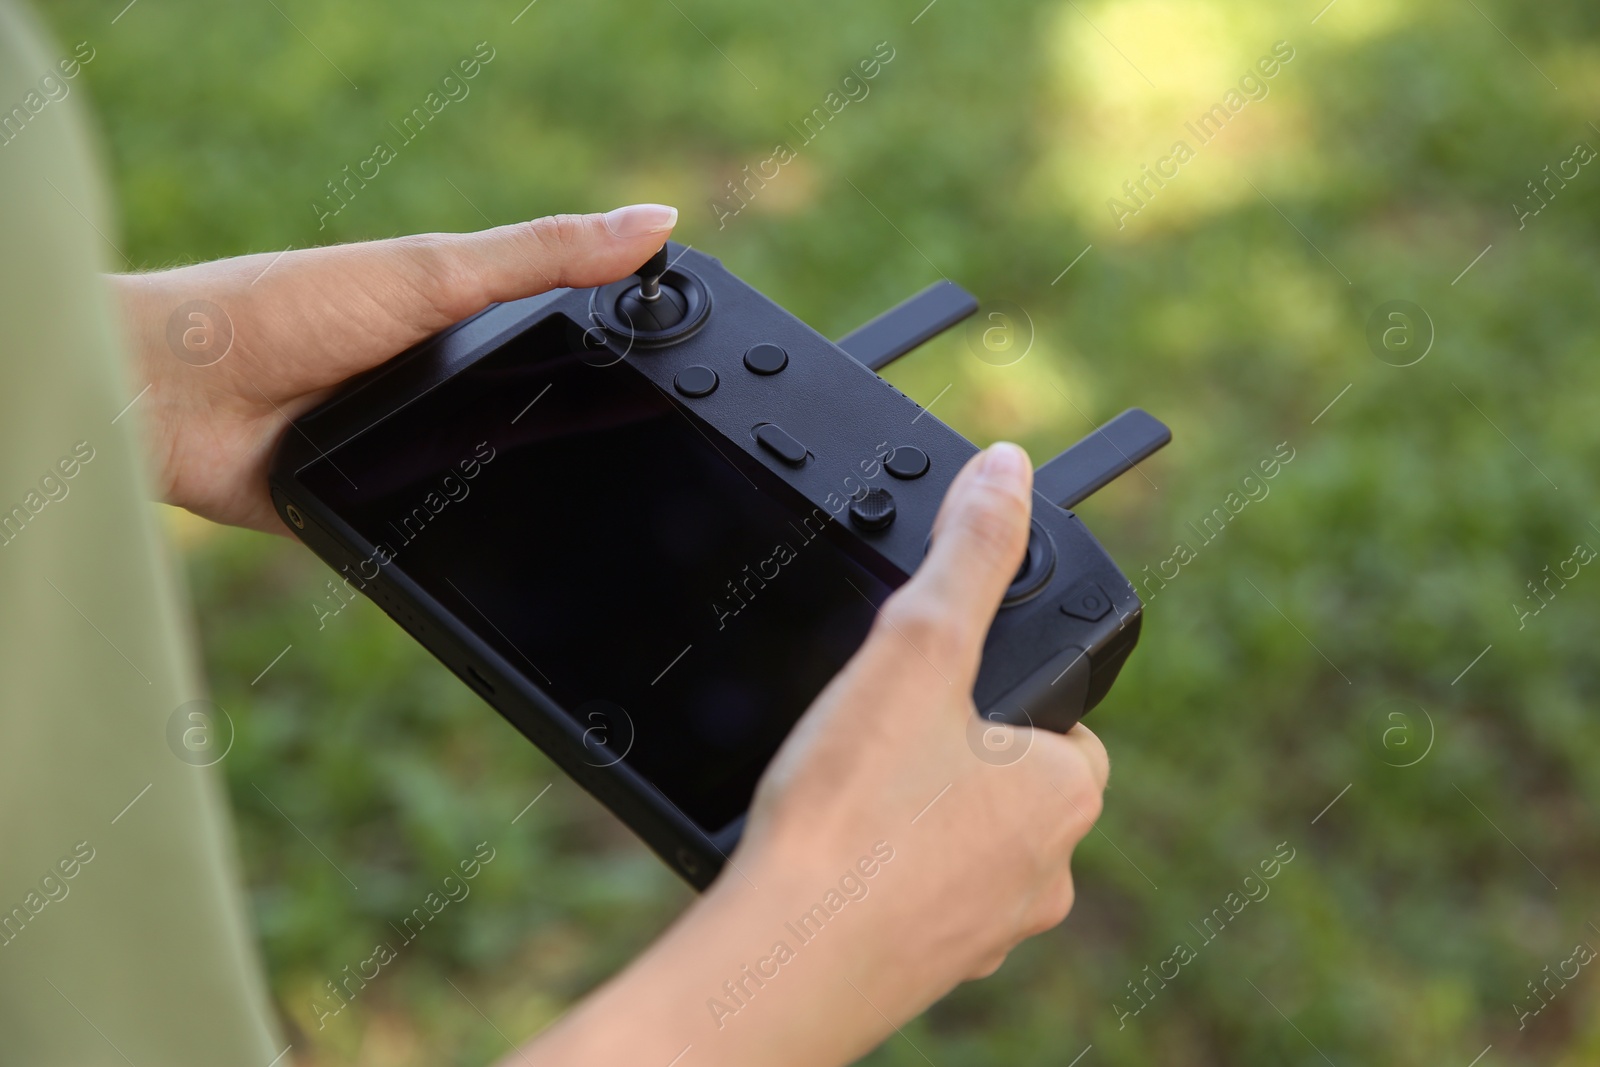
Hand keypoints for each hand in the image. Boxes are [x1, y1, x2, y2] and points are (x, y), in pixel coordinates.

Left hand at [112, 204, 679, 532]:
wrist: (174, 394)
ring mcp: (415, 460)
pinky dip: (472, 557)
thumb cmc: (284, 308)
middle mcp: (447, 396)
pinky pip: (443, 547)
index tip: (698, 393)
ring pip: (502, 496)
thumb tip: (656, 223)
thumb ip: (541, 256)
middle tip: (664, 484)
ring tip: (608, 538)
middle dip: (599, 457)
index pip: (573, 351)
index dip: (633, 372)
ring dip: (537, 511)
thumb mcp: (433, 275)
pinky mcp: (381, 521)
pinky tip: (516, 572)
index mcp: (467, 329)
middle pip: (547, 430)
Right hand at [519, 443, 1109, 1066]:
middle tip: (873, 736)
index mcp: (1066, 791)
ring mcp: (991, 931)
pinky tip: (827, 852)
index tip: (934, 681)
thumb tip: (1009, 471)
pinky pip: (916, 897)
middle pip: (1004, 776)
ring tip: (844, 791)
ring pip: (960, 840)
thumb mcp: (914, 647)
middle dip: (946, 750)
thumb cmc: (853, 818)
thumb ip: (968, 553)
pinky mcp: (931, 970)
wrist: (782, 960)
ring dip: (912, 813)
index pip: (1058, 715)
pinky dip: (880, 871)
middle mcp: (1048, 871)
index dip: (995, 685)